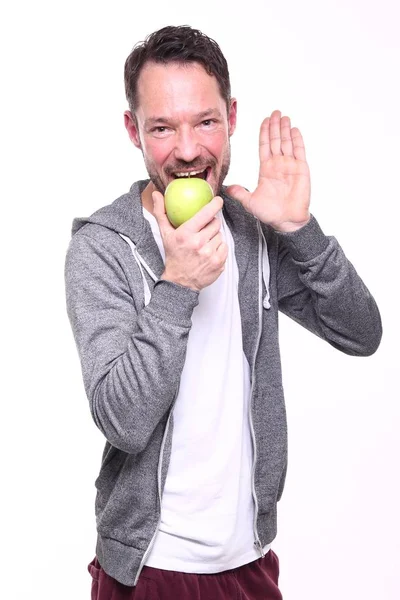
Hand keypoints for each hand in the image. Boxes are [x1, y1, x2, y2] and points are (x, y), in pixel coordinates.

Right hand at [152, 191, 227, 291]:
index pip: (205, 214)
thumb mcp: (165, 234)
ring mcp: (209, 254)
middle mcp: (198, 243)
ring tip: (204, 244)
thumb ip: (161, 213)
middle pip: (216, 224)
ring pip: (220, 235)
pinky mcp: (218, 262)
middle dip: (211, 224)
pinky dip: (219, 248)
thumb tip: (156, 194)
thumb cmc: (174, 256)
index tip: (218, 200)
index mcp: (186, 234)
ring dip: (214, 237)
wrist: (180, 282)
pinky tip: (210, 252)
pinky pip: (224, 247)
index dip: (214, 205)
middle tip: (204, 230)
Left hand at [226, 110, 310, 232]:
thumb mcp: (249, 202)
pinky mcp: (301, 169)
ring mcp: (290, 166)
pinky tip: (294, 129)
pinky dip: (297, 140)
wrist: (286, 221)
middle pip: (276, 140)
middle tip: (274, 112)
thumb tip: (227, 188)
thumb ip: (239, 193)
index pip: (265, 146)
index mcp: (266, 169)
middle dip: (275, 126)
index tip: (264, 120)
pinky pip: (299, 151)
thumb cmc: (269, 213)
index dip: (264, 133)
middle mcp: (278, 165)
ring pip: (287, 143)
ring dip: (285, 129)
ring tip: (283, 116)